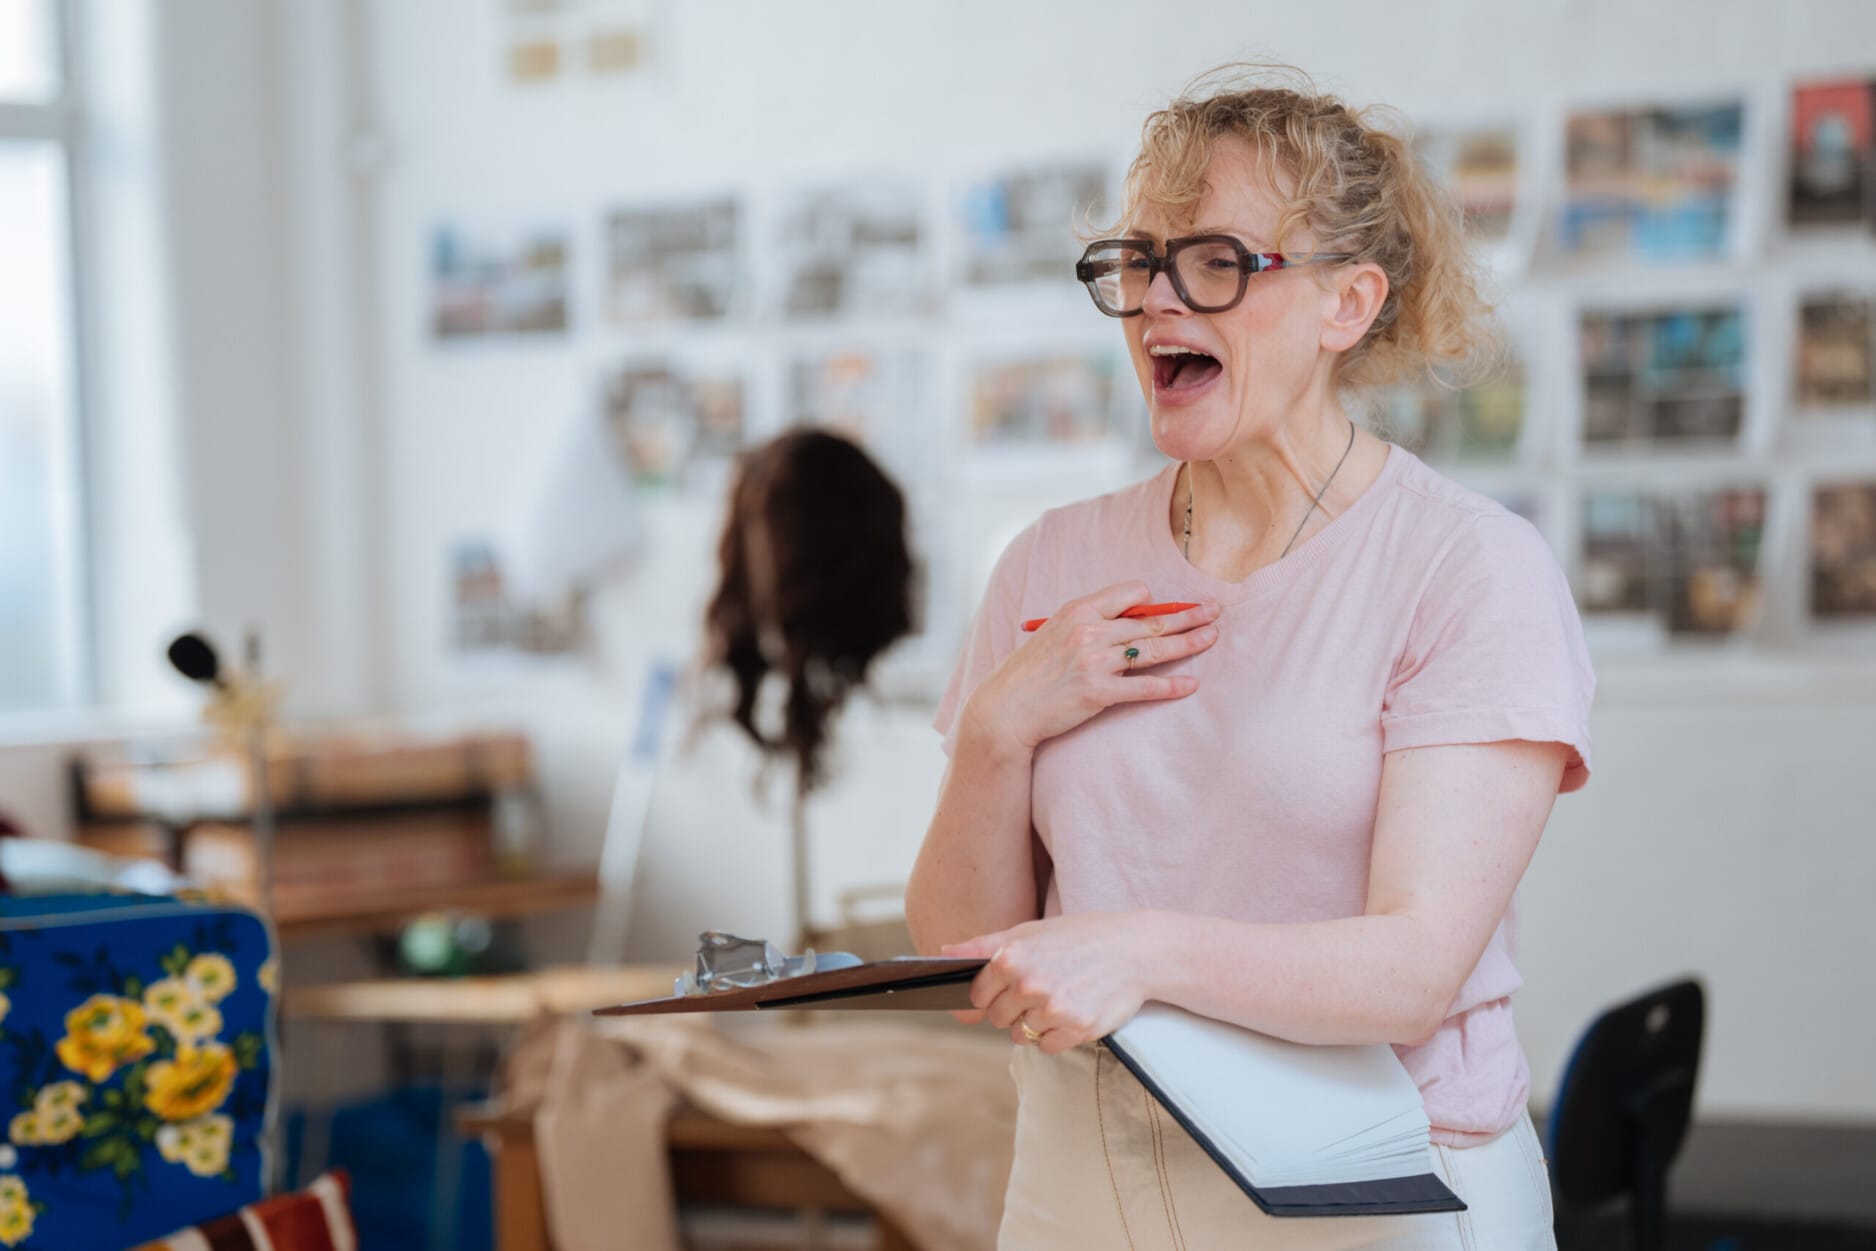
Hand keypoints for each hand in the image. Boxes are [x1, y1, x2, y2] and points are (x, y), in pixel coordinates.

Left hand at [939, 913, 1156, 1053]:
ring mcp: (1053, 1008)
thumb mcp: (1029, 931)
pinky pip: (1046, 1047)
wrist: (1135, 949)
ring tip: (1061, 996)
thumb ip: (983, 946)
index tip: (1009, 985)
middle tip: (1042, 988)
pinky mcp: (1076, 1028)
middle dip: (1013, 1009)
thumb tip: (942, 953)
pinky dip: (1056, 1035)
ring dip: (1035, 1023)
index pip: (976, 995)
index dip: (990, 993)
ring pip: (1020, 1035)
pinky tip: (1074, 1010)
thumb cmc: (1078, 937)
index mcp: (1011, 957)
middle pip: (997, 1018)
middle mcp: (1029, 983)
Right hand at [963, 583, 1220, 755]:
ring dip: (1189, 642)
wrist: (1007, 708)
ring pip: (1154, 649)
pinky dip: (1171, 686)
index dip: (1150, 600)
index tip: (1162, 609)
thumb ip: (1089, 622)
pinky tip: (1190, 685)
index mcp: (1078, 609)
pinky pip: (1145, 687)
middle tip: (1215, 611)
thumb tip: (1128, 620)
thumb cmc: (1030, 671)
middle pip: (1152, 619)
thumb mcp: (1054, 632)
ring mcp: (1095, 662)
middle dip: (1188, 614)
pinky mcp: (1099, 693)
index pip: (1131, 592)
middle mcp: (1089, 631)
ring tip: (1212, 637)